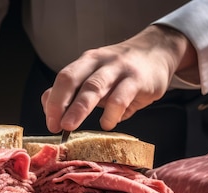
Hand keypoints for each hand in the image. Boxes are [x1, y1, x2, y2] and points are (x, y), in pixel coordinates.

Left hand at [41, 25, 197, 132]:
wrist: (158, 51)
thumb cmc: (121, 71)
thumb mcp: (97, 77)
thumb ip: (76, 91)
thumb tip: (49, 109)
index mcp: (86, 62)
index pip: (63, 78)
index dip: (53, 101)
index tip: (50, 123)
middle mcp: (99, 62)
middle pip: (73, 79)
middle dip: (60, 103)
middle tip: (55, 126)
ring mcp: (119, 69)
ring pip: (94, 87)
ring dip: (79, 108)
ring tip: (70, 126)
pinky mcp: (138, 80)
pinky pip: (121, 97)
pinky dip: (111, 113)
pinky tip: (107, 124)